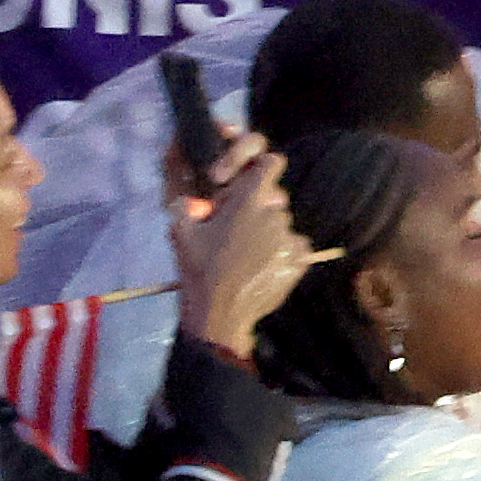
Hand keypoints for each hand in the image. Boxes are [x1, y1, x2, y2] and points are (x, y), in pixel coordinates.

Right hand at [170, 131, 313, 360]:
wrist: (220, 317)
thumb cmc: (200, 271)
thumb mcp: (180, 233)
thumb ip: (185, 205)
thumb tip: (191, 201)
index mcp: (248, 200)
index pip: (270, 162)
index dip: (258, 167)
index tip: (245, 182)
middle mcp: (274, 213)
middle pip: (273, 197)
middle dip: (257, 207)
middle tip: (235, 228)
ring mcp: (290, 237)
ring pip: (282, 223)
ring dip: (267, 230)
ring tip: (246, 253)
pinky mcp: (299, 260)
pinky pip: (294, 245)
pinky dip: (281, 251)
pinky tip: (262, 266)